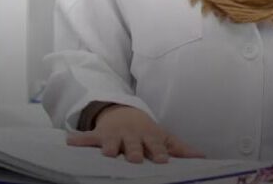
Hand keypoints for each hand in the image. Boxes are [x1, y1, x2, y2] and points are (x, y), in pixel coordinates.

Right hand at [66, 104, 204, 163]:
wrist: (123, 112)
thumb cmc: (146, 131)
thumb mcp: (163, 136)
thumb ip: (180, 148)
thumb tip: (202, 157)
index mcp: (148, 136)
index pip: (155, 145)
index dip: (159, 152)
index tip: (163, 160)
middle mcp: (131, 136)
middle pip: (133, 145)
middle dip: (133, 151)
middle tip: (134, 159)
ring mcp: (114, 135)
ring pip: (111, 142)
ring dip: (108, 146)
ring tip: (107, 152)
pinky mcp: (98, 135)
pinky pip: (86, 137)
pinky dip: (78, 140)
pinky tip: (69, 142)